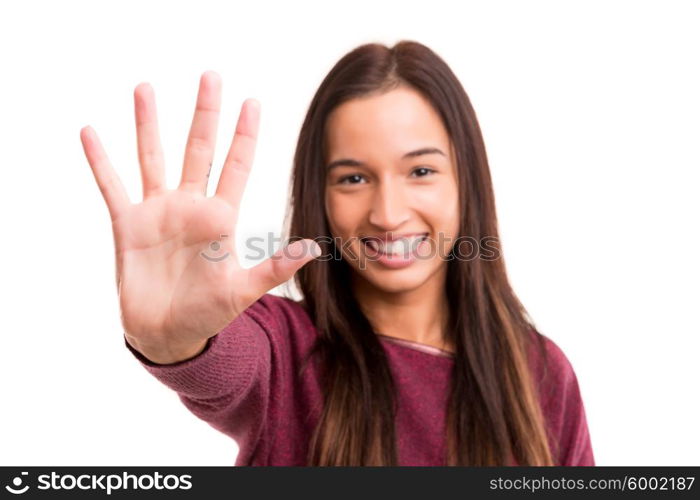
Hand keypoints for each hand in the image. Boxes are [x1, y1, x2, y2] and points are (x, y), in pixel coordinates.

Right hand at [80, 71, 319, 361]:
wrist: (169, 334)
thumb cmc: (209, 312)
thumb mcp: (244, 290)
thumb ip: (275, 268)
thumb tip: (313, 248)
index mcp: (220, 218)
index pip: (236, 166)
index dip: (244, 135)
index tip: (252, 102)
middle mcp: (190, 206)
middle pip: (198, 150)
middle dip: (205, 115)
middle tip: (211, 77)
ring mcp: (158, 213)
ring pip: (153, 158)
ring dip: (149, 124)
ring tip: (146, 88)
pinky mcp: (128, 225)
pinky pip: (112, 186)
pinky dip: (101, 161)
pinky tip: (90, 132)